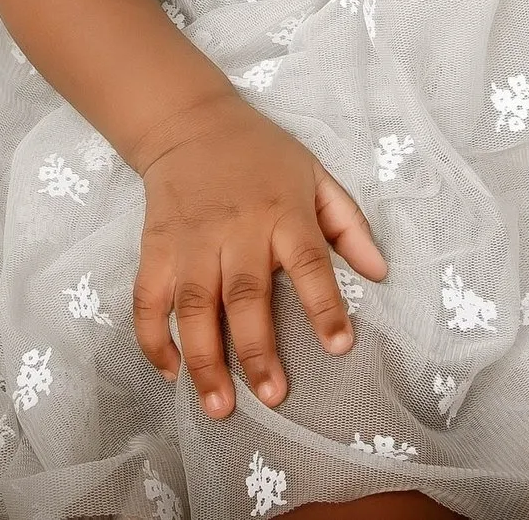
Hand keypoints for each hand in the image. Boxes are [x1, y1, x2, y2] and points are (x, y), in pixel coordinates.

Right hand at [129, 92, 388, 416]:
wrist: (189, 123)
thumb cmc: (262, 155)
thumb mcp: (316, 174)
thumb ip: (349, 224)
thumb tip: (381, 273)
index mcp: (283, 211)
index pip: (308, 261)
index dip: (323, 305)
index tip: (339, 347)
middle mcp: (236, 229)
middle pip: (245, 296)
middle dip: (258, 351)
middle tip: (272, 397)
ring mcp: (191, 241)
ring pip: (193, 308)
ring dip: (204, 360)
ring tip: (219, 405)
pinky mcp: (155, 248)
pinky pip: (147, 300)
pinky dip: (153, 339)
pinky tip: (170, 371)